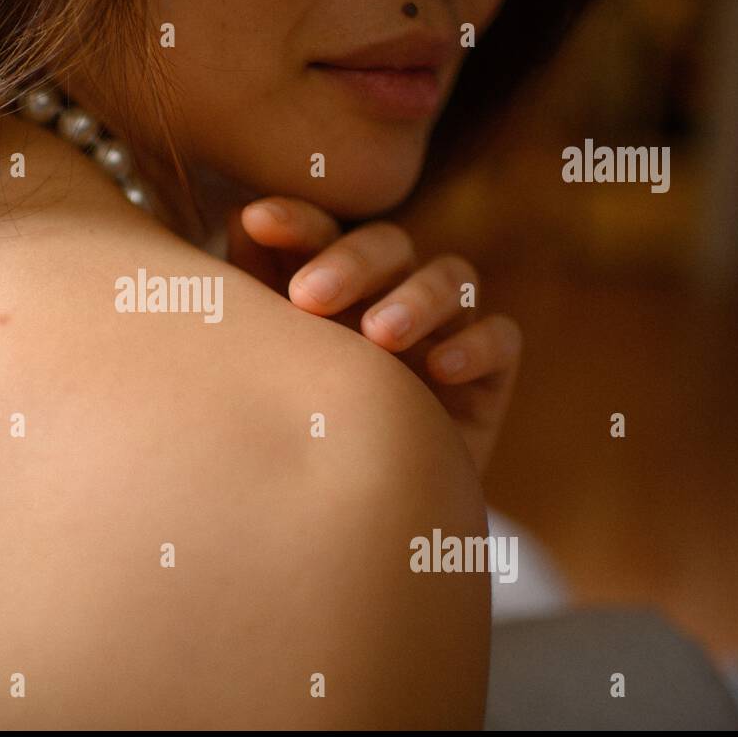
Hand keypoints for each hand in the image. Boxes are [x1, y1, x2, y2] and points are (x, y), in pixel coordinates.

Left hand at [228, 196, 520, 475]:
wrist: (352, 518)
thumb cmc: (296, 432)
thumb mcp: (270, 367)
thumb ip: (253, 297)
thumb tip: (238, 217)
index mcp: (332, 280)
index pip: (321, 233)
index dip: (295, 220)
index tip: (256, 221)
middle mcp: (391, 292)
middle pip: (387, 246)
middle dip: (350, 263)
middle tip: (307, 299)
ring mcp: (443, 327)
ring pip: (450, 279)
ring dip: (416, 298)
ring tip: (379, 336)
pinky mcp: (487, 372)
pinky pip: (500, 338)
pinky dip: (474, 344)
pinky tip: (439, 368)